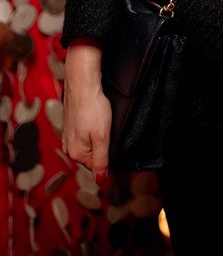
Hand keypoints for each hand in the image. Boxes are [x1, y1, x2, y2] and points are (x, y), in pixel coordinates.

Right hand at [62, 43, 111, 184]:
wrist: (82, 84)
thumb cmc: (93, 108)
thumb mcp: (102, 137)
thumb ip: (101, 160)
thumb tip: (100, 181)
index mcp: (75, 153)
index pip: (96, 166)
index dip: (108, 156)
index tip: (112, 142)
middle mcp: (68, 146)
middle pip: (91, 155)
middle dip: (101, 146)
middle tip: (107, 130)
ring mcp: (67, 134)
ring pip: (88, 143)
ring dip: (96, 136)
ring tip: (101, 122)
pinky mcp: (70, 124)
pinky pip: (83, 133)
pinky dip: (91, 128)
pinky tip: (95, 118)